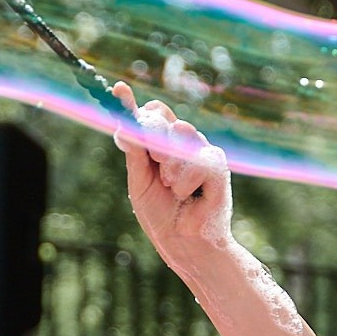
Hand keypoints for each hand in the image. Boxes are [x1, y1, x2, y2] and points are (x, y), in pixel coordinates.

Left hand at [113, 84, 233, 269]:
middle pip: (165, 118)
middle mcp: (184, 142)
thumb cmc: (160, 213)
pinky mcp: (218, 165)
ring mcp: (203, 151)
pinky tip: (190, 197)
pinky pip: (197, 159)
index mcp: (164, 143)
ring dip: (170, 165)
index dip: (135, 105)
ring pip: (183, 132)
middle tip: (156, 165)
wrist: (182, 243)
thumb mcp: (139, 179)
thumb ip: (134, 147)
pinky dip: (185, 183)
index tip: (119, 91)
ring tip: (173, 189)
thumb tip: (119, 116)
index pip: (154, 112)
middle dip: (153, 139)